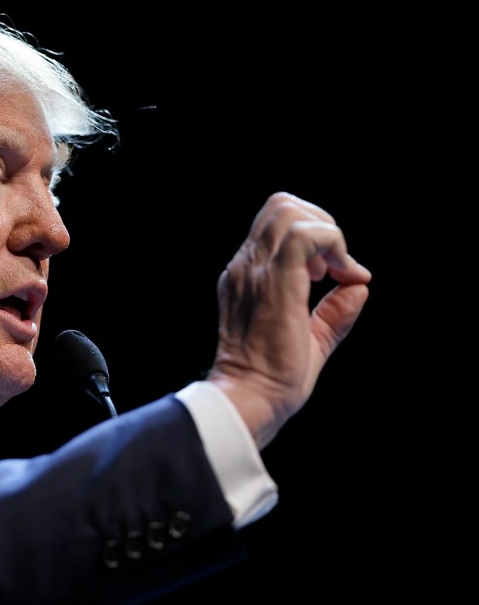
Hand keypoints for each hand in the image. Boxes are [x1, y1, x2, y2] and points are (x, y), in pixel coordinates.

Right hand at [207, 192, 370, 448]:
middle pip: (281, 205)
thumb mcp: (310, 339)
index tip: (331, 274)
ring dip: (325, 232)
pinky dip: (331, 245)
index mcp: (247, 276)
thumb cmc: (271, 379)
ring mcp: (255, 271)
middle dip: (321, 222)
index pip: (275, 225)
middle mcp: (246, 266)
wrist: (249, 398)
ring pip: (289, 210)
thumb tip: (359, 287)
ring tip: (335, 269)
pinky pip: (305, 235)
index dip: (314, 236)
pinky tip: (339, 274)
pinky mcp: (274, 282)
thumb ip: (334, 312)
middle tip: (335, 265)